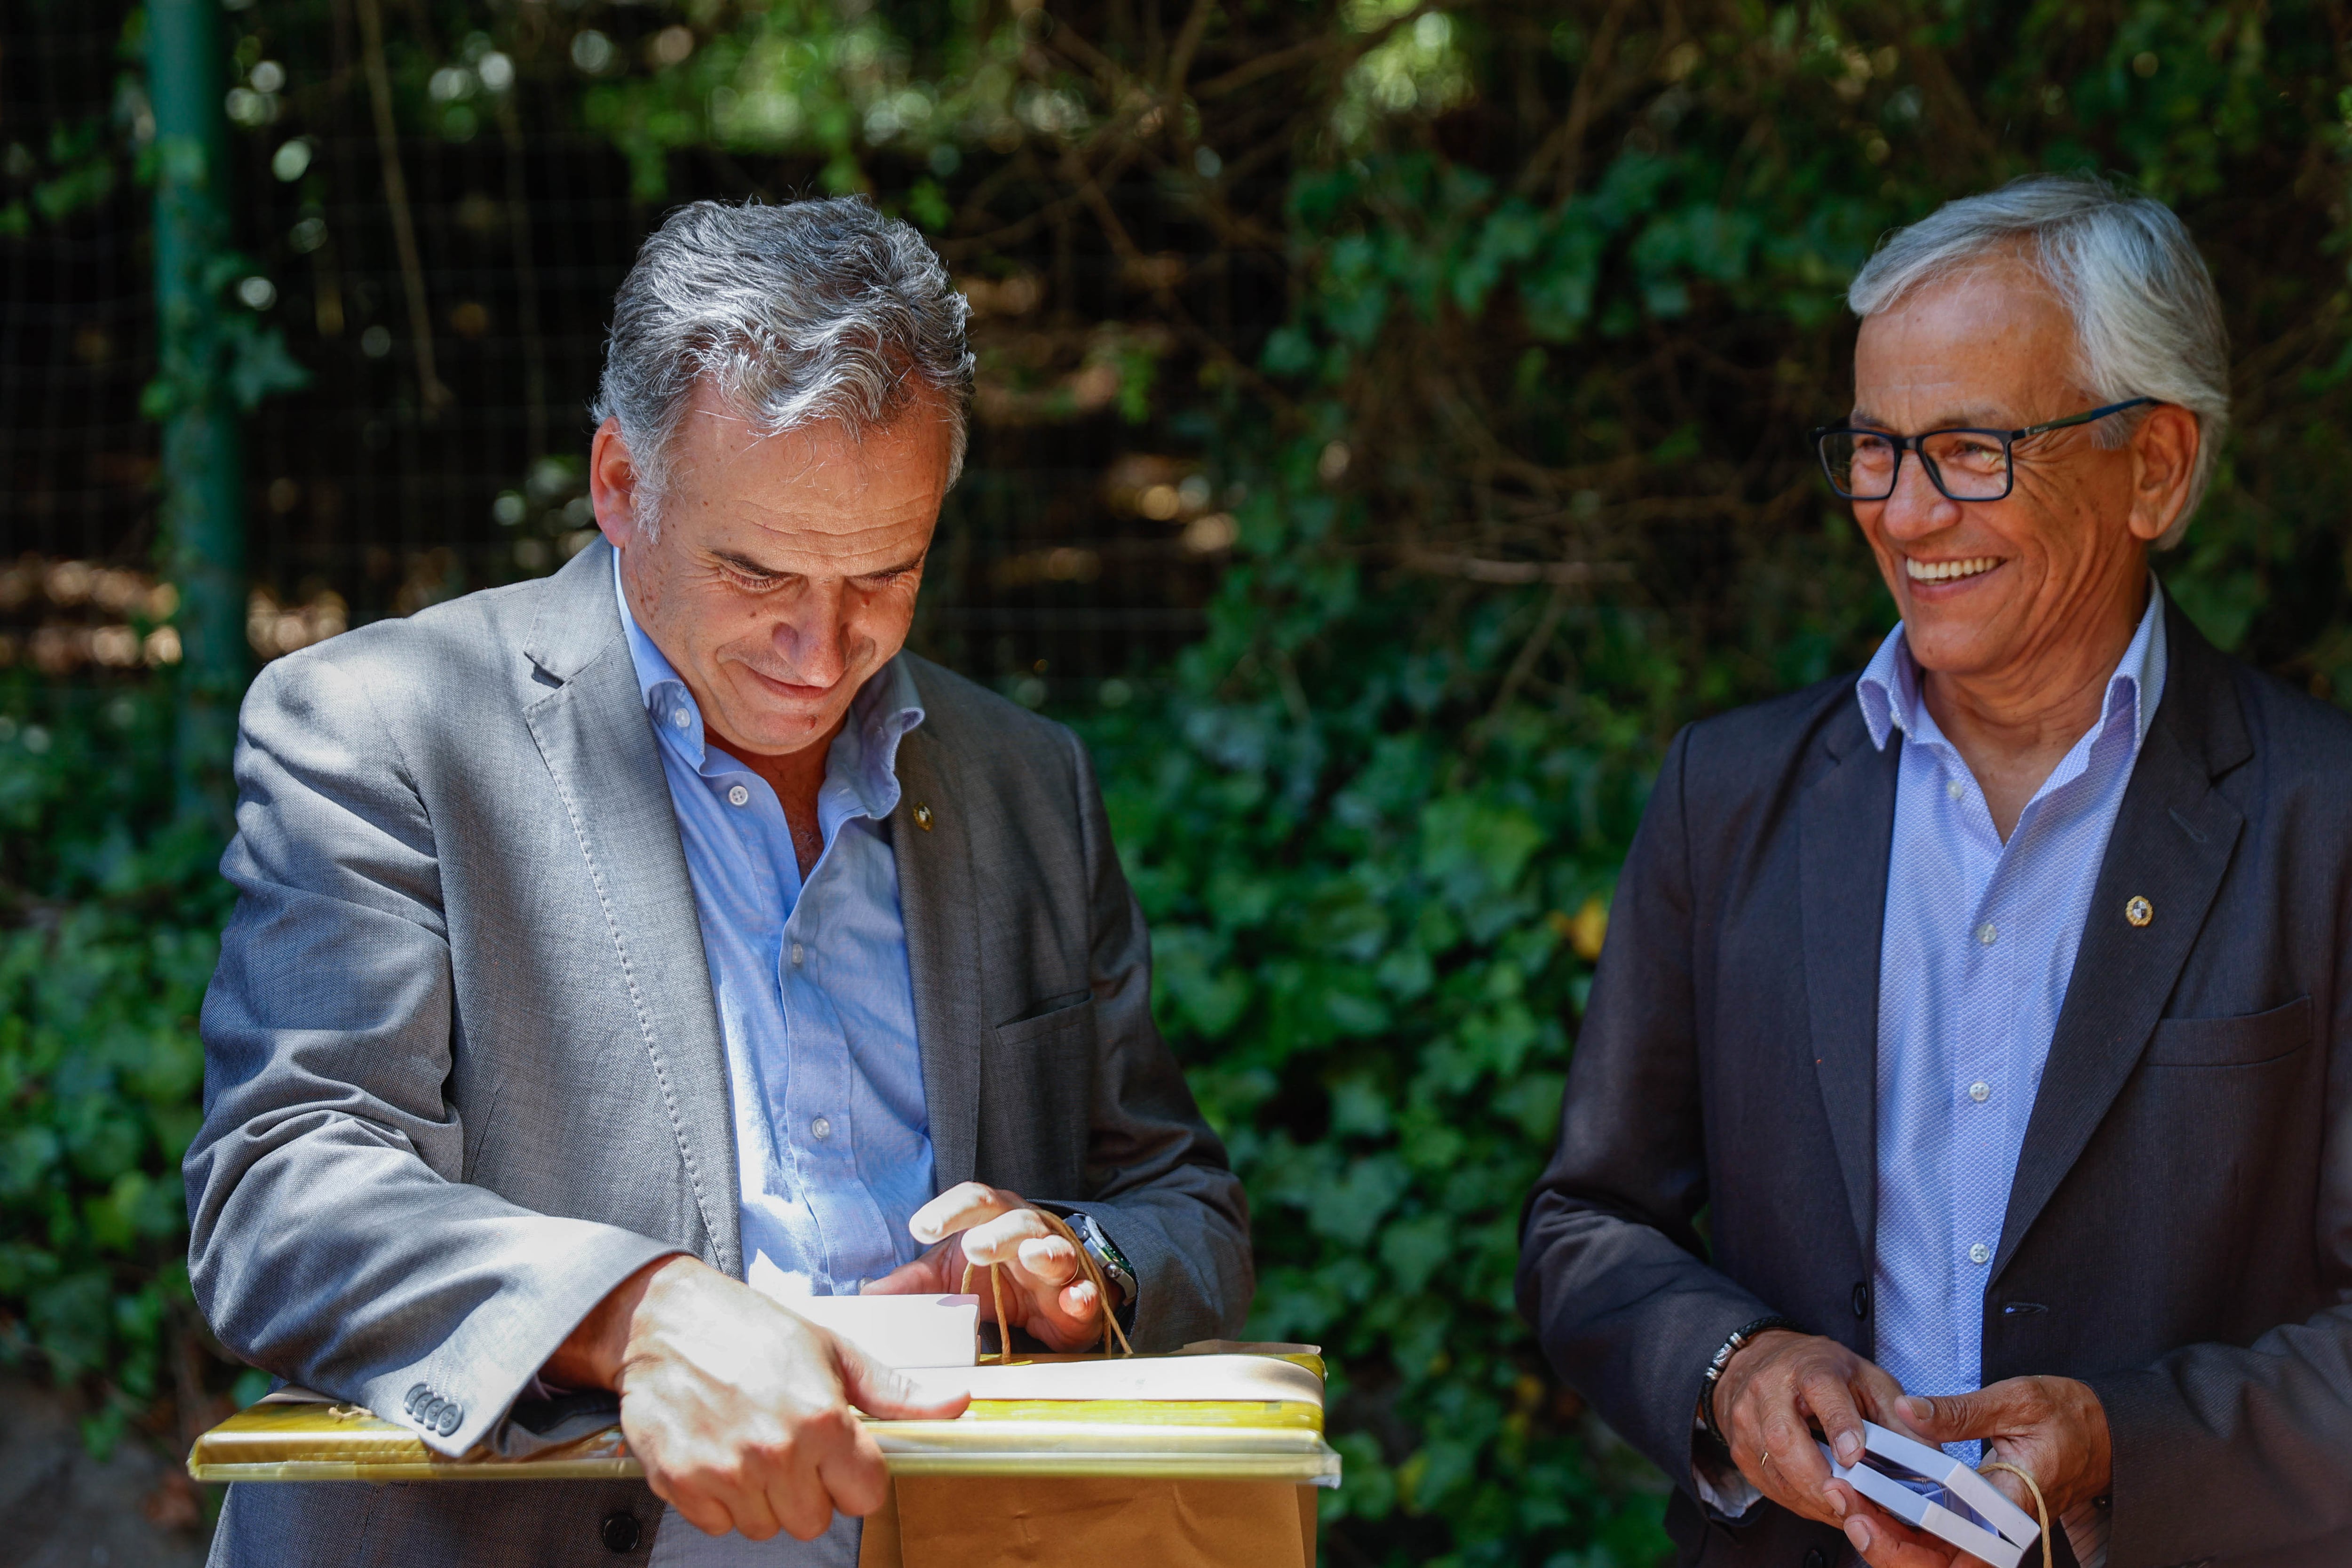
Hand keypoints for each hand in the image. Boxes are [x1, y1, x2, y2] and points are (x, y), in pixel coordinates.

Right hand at [544, 1256, 968, 1539]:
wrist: (665, 1318)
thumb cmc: (753, 1328)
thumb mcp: (833, 1349)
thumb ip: (893, 1391)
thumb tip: (958, 1404)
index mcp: (821, 1418)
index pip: (866, 1496)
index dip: (856, 1477)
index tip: (841, 1456)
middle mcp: (775, 1452)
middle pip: (814, 1521)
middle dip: (809, 1490)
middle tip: (790, 1444)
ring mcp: (724, 1471)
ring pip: (766, 1528)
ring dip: (764, 1497)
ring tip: (752, 1443)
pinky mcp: (680, 1482)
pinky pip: (718, 1525)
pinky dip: (720, 1499)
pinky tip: (719, 1453)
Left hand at [863, 1182, 1112, 1349]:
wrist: (1049, 1293)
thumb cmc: (994, 1274)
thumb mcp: (950, 1275)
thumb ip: (914, 1285)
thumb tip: (868, 1296)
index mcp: (993, 1218)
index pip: (973, 1200)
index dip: (948, 1210)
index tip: (920, 1228)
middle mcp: (1028, 1232)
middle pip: (1015, 1221)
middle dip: (996, 1232)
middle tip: (974, 1246)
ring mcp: (1058, 1263)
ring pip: (1056, 1250)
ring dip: (1045, 1253)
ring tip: (1031, 1258)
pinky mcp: (1080, 1298)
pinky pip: (1086, 1293)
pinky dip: (1082, 1295)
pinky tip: (1074, 1300)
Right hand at [1711, 1330, 1914, 1528]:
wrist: (1761, 1362)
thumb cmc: (1822, 1372)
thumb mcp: (1868, 1380)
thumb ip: (1899, 1417)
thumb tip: (1930, 1460)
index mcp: (1809, 1367)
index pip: (1821, 1390)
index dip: (1838, 1423)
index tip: (1855, 1454)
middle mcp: (1769, 1389)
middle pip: (1785, 1437)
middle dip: (1818, 1477)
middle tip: (1850, 1499)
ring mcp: (1747, 1419)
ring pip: (1772, 1466)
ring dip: (1811, 1496)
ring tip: (1844, 1507)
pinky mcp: (1739, 1447)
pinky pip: (1767, 1483)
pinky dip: (1797, 1500)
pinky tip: (1820, 1502)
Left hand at [1836, 1376, 2108, 1566]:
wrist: (2103, 1433)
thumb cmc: (2068, 1416)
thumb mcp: (2017, 1400)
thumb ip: (1960, 1411)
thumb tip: (1909, 1411)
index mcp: (2014, 1507)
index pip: (1954, 1549)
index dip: (1901, 1543)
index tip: (1860, 1513)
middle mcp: (2001, 1532)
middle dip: (1884, 1547)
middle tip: (1843, 1505)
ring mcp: (1990, 1532)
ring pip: (1933, 1560)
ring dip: (1887, 1540)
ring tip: (1846, 1501)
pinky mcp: (1981, 1523)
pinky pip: (1937, 1543)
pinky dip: (1900, 1529)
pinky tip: (1869, 1502)